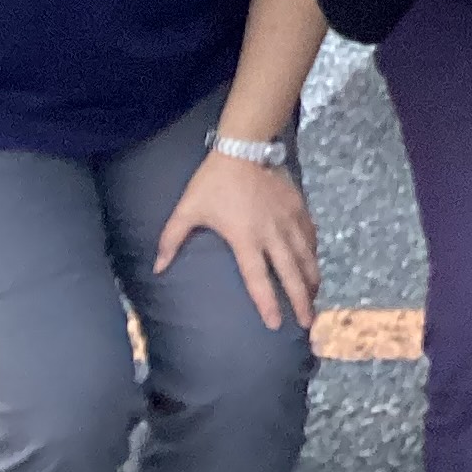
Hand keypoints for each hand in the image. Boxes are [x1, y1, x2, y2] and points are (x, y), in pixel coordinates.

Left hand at [153, 147, 316, 330]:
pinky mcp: (298, 207)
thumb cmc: (213, 182)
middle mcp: (271, 233)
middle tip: (307, 322)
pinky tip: (314, 264)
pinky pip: (310, 235)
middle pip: (291, 273)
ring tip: (314, 298)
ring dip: (311, 279)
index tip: (275, 324)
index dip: (267, 303)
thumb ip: (171, 240)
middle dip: (300, 300)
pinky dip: (313, 252)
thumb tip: (156, 269)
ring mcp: (288, 219)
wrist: (244, 148)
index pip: (258, 278)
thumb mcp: (187, 210)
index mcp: (245, 238)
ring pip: (306, 255)